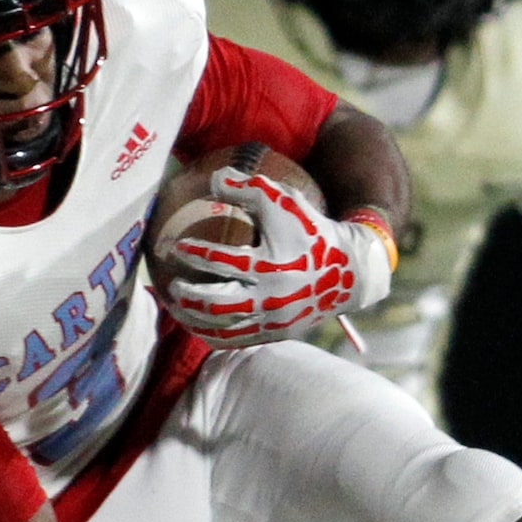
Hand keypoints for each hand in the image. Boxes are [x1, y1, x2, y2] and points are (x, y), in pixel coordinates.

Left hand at [158, 166, 393, 347]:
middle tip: (173, 286)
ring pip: (225, 328)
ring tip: (179, 307)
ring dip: (196, 319)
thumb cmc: (311, 230)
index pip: (225, 262)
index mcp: (271, 265)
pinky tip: (198, 326)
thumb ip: (249, 188)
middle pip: (220, 303)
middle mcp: (271, 297)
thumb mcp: (285, 202)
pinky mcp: (277, 334)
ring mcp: (274, 320)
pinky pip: (238, 342)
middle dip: (191, 296)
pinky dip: (215, 336)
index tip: (177, 247)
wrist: (348, 271)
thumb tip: (212, 179)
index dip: (197, 254)